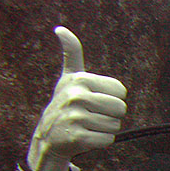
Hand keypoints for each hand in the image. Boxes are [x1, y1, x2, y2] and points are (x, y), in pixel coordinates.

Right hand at [27, 27, 126, 170]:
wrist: (48, 136)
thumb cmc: (66, 103)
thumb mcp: (69, 78)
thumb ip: (72, 54)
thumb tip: (61, 29)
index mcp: (80, 80)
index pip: (121, 90)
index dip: (113, 98)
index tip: (96, 99)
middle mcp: (76, 96)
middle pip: (121, 108)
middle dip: (111, 114)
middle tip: (93, 115)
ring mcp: (75, 117)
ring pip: (115, 125)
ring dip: (105, 128)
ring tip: (88, 125)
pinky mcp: (77, 138)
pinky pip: (108, 140)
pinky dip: (100, 141)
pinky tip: (86, 137)